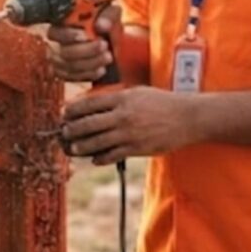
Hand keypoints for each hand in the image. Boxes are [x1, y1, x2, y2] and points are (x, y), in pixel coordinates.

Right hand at [46, 4, 121, 82]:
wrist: (110, 39)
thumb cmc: (105, 22)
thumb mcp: (110, 13)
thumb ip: (107, 16)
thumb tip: (102, 25)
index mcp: (62, 25)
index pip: (55, 32)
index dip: (68, 35)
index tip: (85, 35)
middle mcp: (57, 43)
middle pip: (64, 52)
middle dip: (86, 50)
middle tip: (104, 45)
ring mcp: (60, 60)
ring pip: (70, 67)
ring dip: (90, 63)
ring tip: (108, 57)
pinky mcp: (67, 73)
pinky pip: (73, 78)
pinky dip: (89, 74)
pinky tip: (101, 69)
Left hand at [61, 86, 197, 164]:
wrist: (186, 118)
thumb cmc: (163, 102)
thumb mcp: (139, 92)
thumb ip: (118, 98)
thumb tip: (97, 104)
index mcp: (122, 99)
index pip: (90, 104)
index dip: (73, 109)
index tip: (64, 113)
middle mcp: (122, 116)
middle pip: (88, 124)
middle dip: (72, 130)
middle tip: (64, 132)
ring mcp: (128, 134)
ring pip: (97, 142)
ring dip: (81, 146)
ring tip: (73, 148)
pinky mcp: (136, 149)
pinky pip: (112, 155)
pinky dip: (100, 158)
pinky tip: (94, 159)